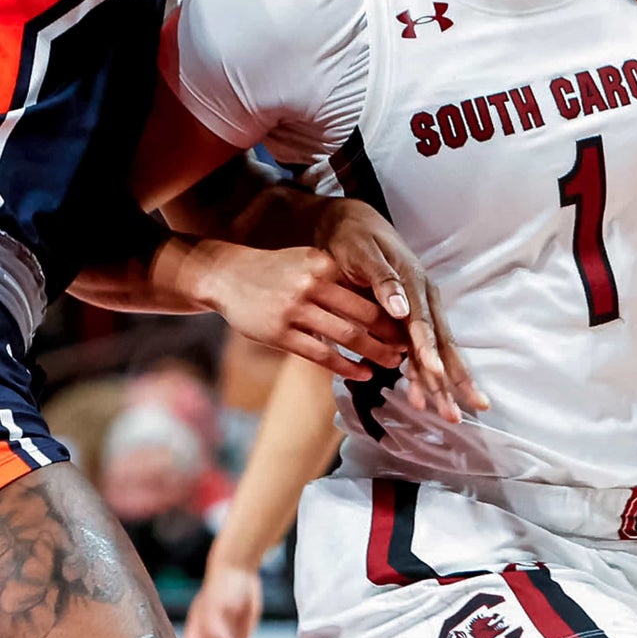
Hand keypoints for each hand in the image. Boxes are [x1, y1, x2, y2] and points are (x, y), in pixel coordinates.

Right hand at [186, 240, 405, 381]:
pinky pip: (321, 354)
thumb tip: (376, 302)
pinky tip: (361, 374)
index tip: (410, 325)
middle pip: (363, 313)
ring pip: (346, 336)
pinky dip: (346, 366)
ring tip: (391, 363)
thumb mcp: (306, 263)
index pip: (366, 290)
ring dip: (374, 352)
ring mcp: (294, 310)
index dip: (391, 310)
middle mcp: (311, 285)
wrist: (226, 275)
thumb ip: (335, 280)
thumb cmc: (272, 271)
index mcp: (322, 264)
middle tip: (408, 348)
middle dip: (390, 334)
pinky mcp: (279, 334)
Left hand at [314, 198, 487, 423]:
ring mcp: (420, 308)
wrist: (352, 223)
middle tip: (459, 412)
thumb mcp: (363, 253)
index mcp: (415, 283)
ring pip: (436, 352)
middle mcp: (424, 298)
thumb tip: (401, 308)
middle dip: (452, 380)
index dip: (430, 352)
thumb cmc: (356, 238)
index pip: (425, 325)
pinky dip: (423, 374)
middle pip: (442, 344)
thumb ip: (382, 279)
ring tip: (450, 414)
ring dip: (442, 384)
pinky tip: (422, 396)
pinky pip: (420, 350)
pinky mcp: (409, 316)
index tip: (435, 377)